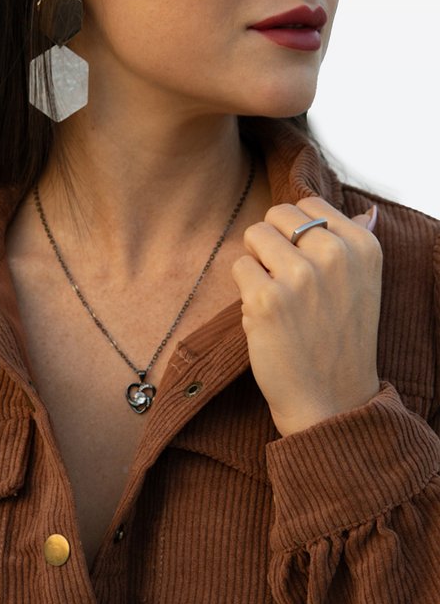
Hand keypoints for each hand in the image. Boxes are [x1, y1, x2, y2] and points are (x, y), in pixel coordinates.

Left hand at [232, 197, 381, 436]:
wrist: (330, 399)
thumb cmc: (341, 339)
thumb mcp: (364, 285)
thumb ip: (357, 242)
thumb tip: (366, 208)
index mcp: (363, 246)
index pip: (310, 203)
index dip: (296, 230)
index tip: (304, 261)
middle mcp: (335, 255)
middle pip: (278, 214)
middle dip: (273, 242)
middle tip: (284, 279)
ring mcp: (300, 276)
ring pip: (254, 234)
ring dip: (256, 262)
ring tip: (275, 294)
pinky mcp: (266, 298)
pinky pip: (238, 265)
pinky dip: (244, 288)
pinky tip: (264, 314)